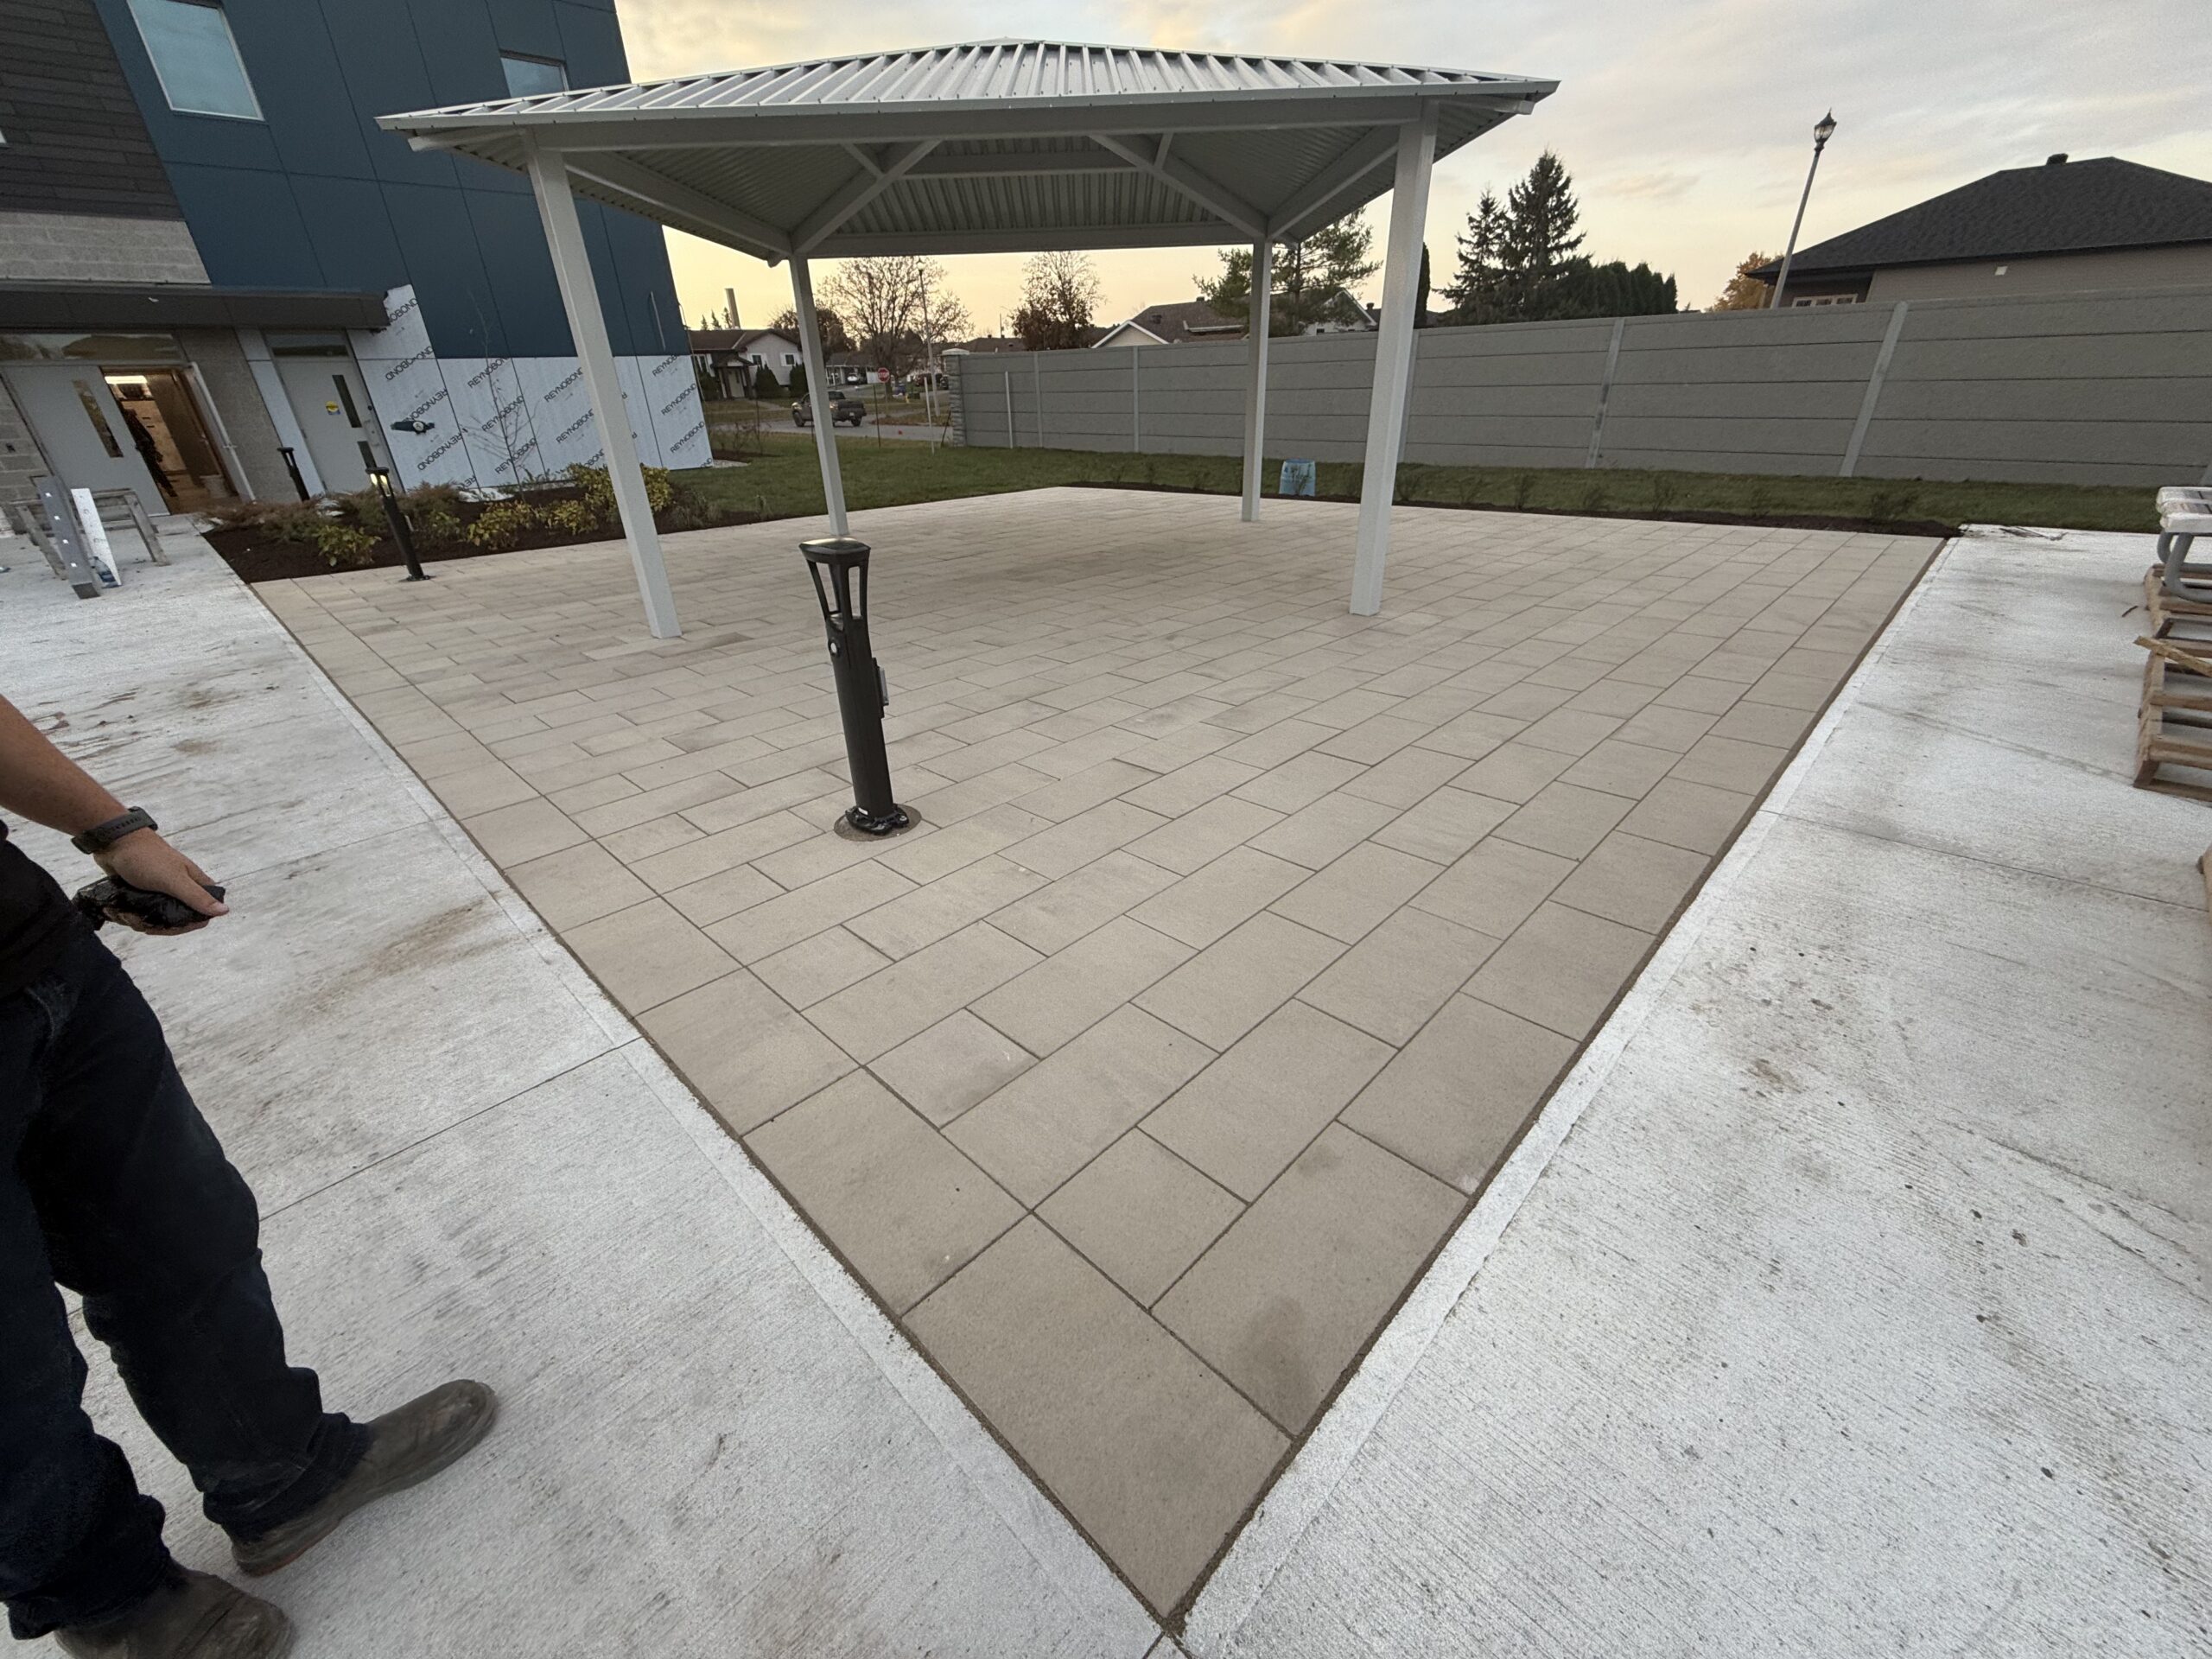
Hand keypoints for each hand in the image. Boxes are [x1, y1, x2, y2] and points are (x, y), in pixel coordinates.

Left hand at [94, 829, 228, 934]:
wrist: (114, 842)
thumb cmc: (147, 857)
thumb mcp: (173, 879)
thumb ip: (197, 897)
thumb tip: (225, 911)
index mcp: (193, 886)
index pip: (201, 916)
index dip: (185, 925)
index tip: (167, 925)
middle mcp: (179, 892)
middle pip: (174, 922)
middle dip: (153, 925)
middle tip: (135, 918)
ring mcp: (159, 894)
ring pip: (153, 920)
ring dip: (135, 921)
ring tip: (121, 912)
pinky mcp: (141, 895)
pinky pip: (138, 914)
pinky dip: (126, 916)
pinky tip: (116, 911)